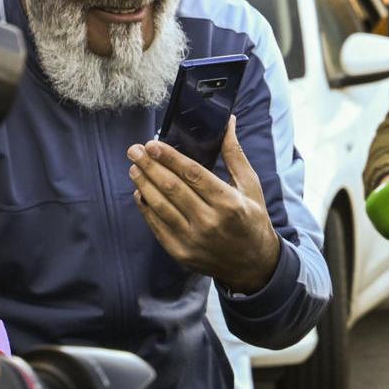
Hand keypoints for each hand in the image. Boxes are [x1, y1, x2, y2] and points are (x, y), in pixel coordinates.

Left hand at [128, 116, 282, 292]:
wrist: (254, 265)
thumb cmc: (252, 220)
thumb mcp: (251, 187)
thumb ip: (234, 155)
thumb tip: (226, 123)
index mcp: (230, 204)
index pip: (193, 175)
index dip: (170, 158)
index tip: (152, 144)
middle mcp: (210, 222)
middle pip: (172, 188)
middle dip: (149, 166)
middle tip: (134, 151)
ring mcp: (193, 240)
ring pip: (160, 205)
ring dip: (143, 184)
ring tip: (134, 168)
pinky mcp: (180, 252)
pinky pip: (156, 225)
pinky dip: (146, 207)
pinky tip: (140, 192)